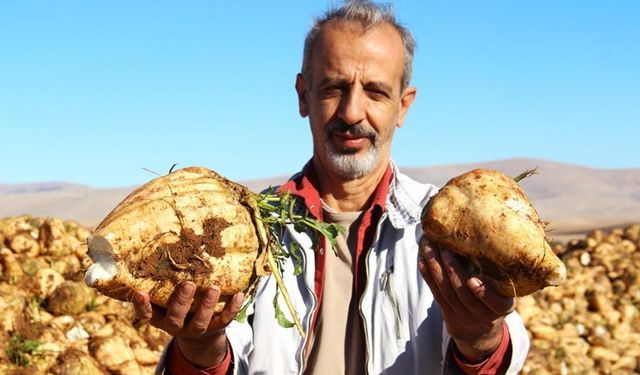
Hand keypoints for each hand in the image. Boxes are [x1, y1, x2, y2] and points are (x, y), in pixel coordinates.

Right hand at [132, 282, 244, 367]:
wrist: (200, 335)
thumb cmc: (179, 305)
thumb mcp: (166, 298)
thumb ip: (163, 281)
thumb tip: (163, 245)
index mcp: (160, 316)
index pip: (146, 313)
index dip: (142, 305)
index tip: (139, 292)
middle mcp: (175, 325)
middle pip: (175, 317)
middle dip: (182, 302)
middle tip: (188, 284)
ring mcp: (195, 329)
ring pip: (200, 322)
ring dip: (207, 305)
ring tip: (213, 288)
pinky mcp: (215, 329)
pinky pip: (224, 320)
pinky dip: (232, 308)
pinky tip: (239, 295)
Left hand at [417, 236, 513, 361]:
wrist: (479, 330)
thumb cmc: (495, 300)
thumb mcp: (506, 295)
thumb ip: (500, 278)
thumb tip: (489, 242)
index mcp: (501, 308)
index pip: (495, 304)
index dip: (483, 293)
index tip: (472, 280)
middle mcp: (482, 314)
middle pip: (464, 295)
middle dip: (452, 273)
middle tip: (445, 252)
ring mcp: (463, 315)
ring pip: (447, 294)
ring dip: (436, 271)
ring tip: (429, 251)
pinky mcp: (447, 312)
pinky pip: (436, 294)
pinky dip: (428, 277)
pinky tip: (422, 263)